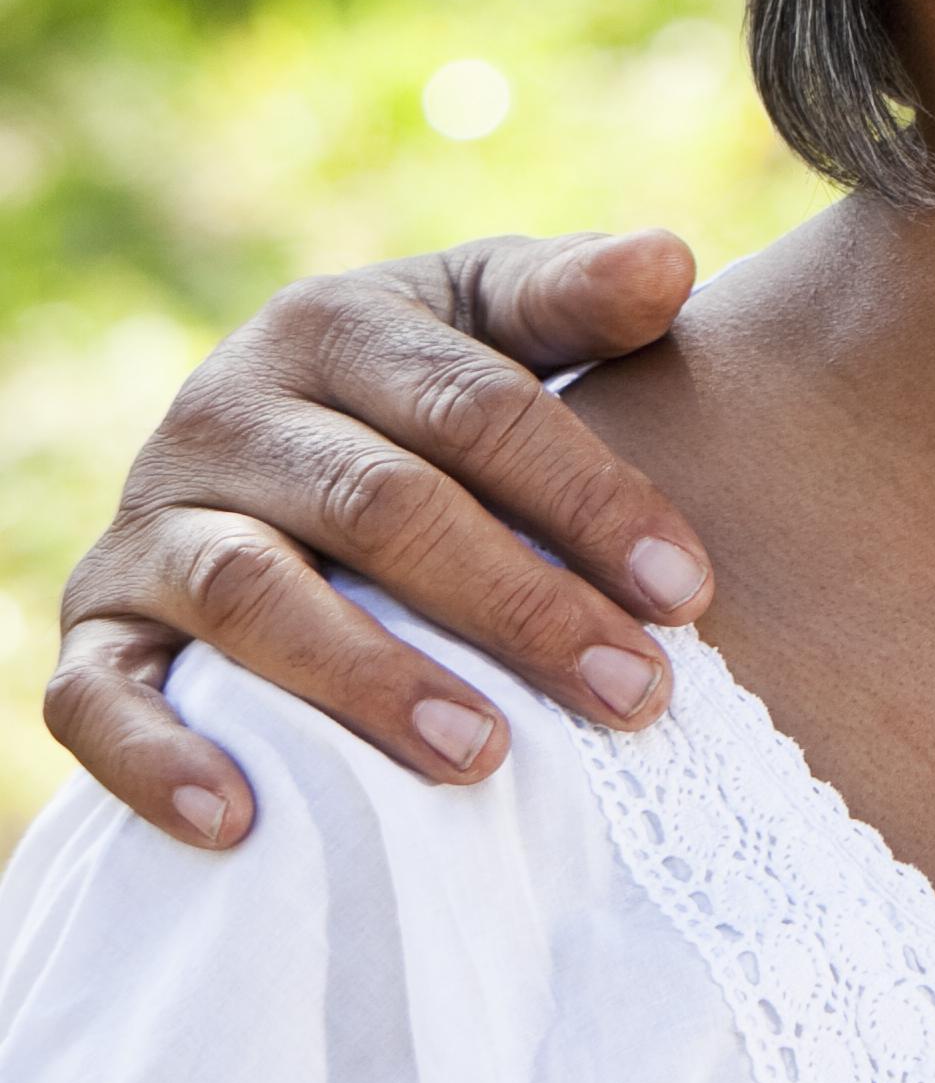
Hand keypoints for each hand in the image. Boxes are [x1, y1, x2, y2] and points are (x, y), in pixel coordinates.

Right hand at [42, 232, 714, 846]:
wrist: (264, 435)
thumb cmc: (426, 387)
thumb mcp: (494, 319)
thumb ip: (575, 298)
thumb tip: (669, 262)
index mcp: (336, 324)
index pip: (477, 410)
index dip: (590, 499)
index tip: (690, 592)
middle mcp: (224, 411)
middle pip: (380, 506)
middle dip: (517, 605)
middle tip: (632, 694)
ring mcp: (150, 520)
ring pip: (249, 596)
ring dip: (367, 681)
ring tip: (483, 755)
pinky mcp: (96, 624)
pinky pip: (97, 697)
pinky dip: (158, 758)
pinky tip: (242, 820)